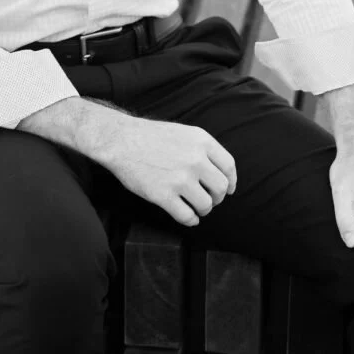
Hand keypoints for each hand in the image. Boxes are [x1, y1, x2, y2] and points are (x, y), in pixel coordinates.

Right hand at [107, 117, 236, 226]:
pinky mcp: (163, 195)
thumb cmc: (151, 137)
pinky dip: (190, 220)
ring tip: (195, 207)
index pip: (229, 166)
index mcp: (201, 141)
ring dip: (203, 209)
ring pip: (206, 205)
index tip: (229, 189)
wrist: (121, 140)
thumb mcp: (184, 133)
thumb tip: (220, 172)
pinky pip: (187, 216)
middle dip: (217, 197)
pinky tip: (187, 216)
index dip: (231, 181)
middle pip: (221, 188)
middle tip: (209, 199)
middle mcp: (195, 159)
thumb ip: (203, 149)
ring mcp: (180, 178)